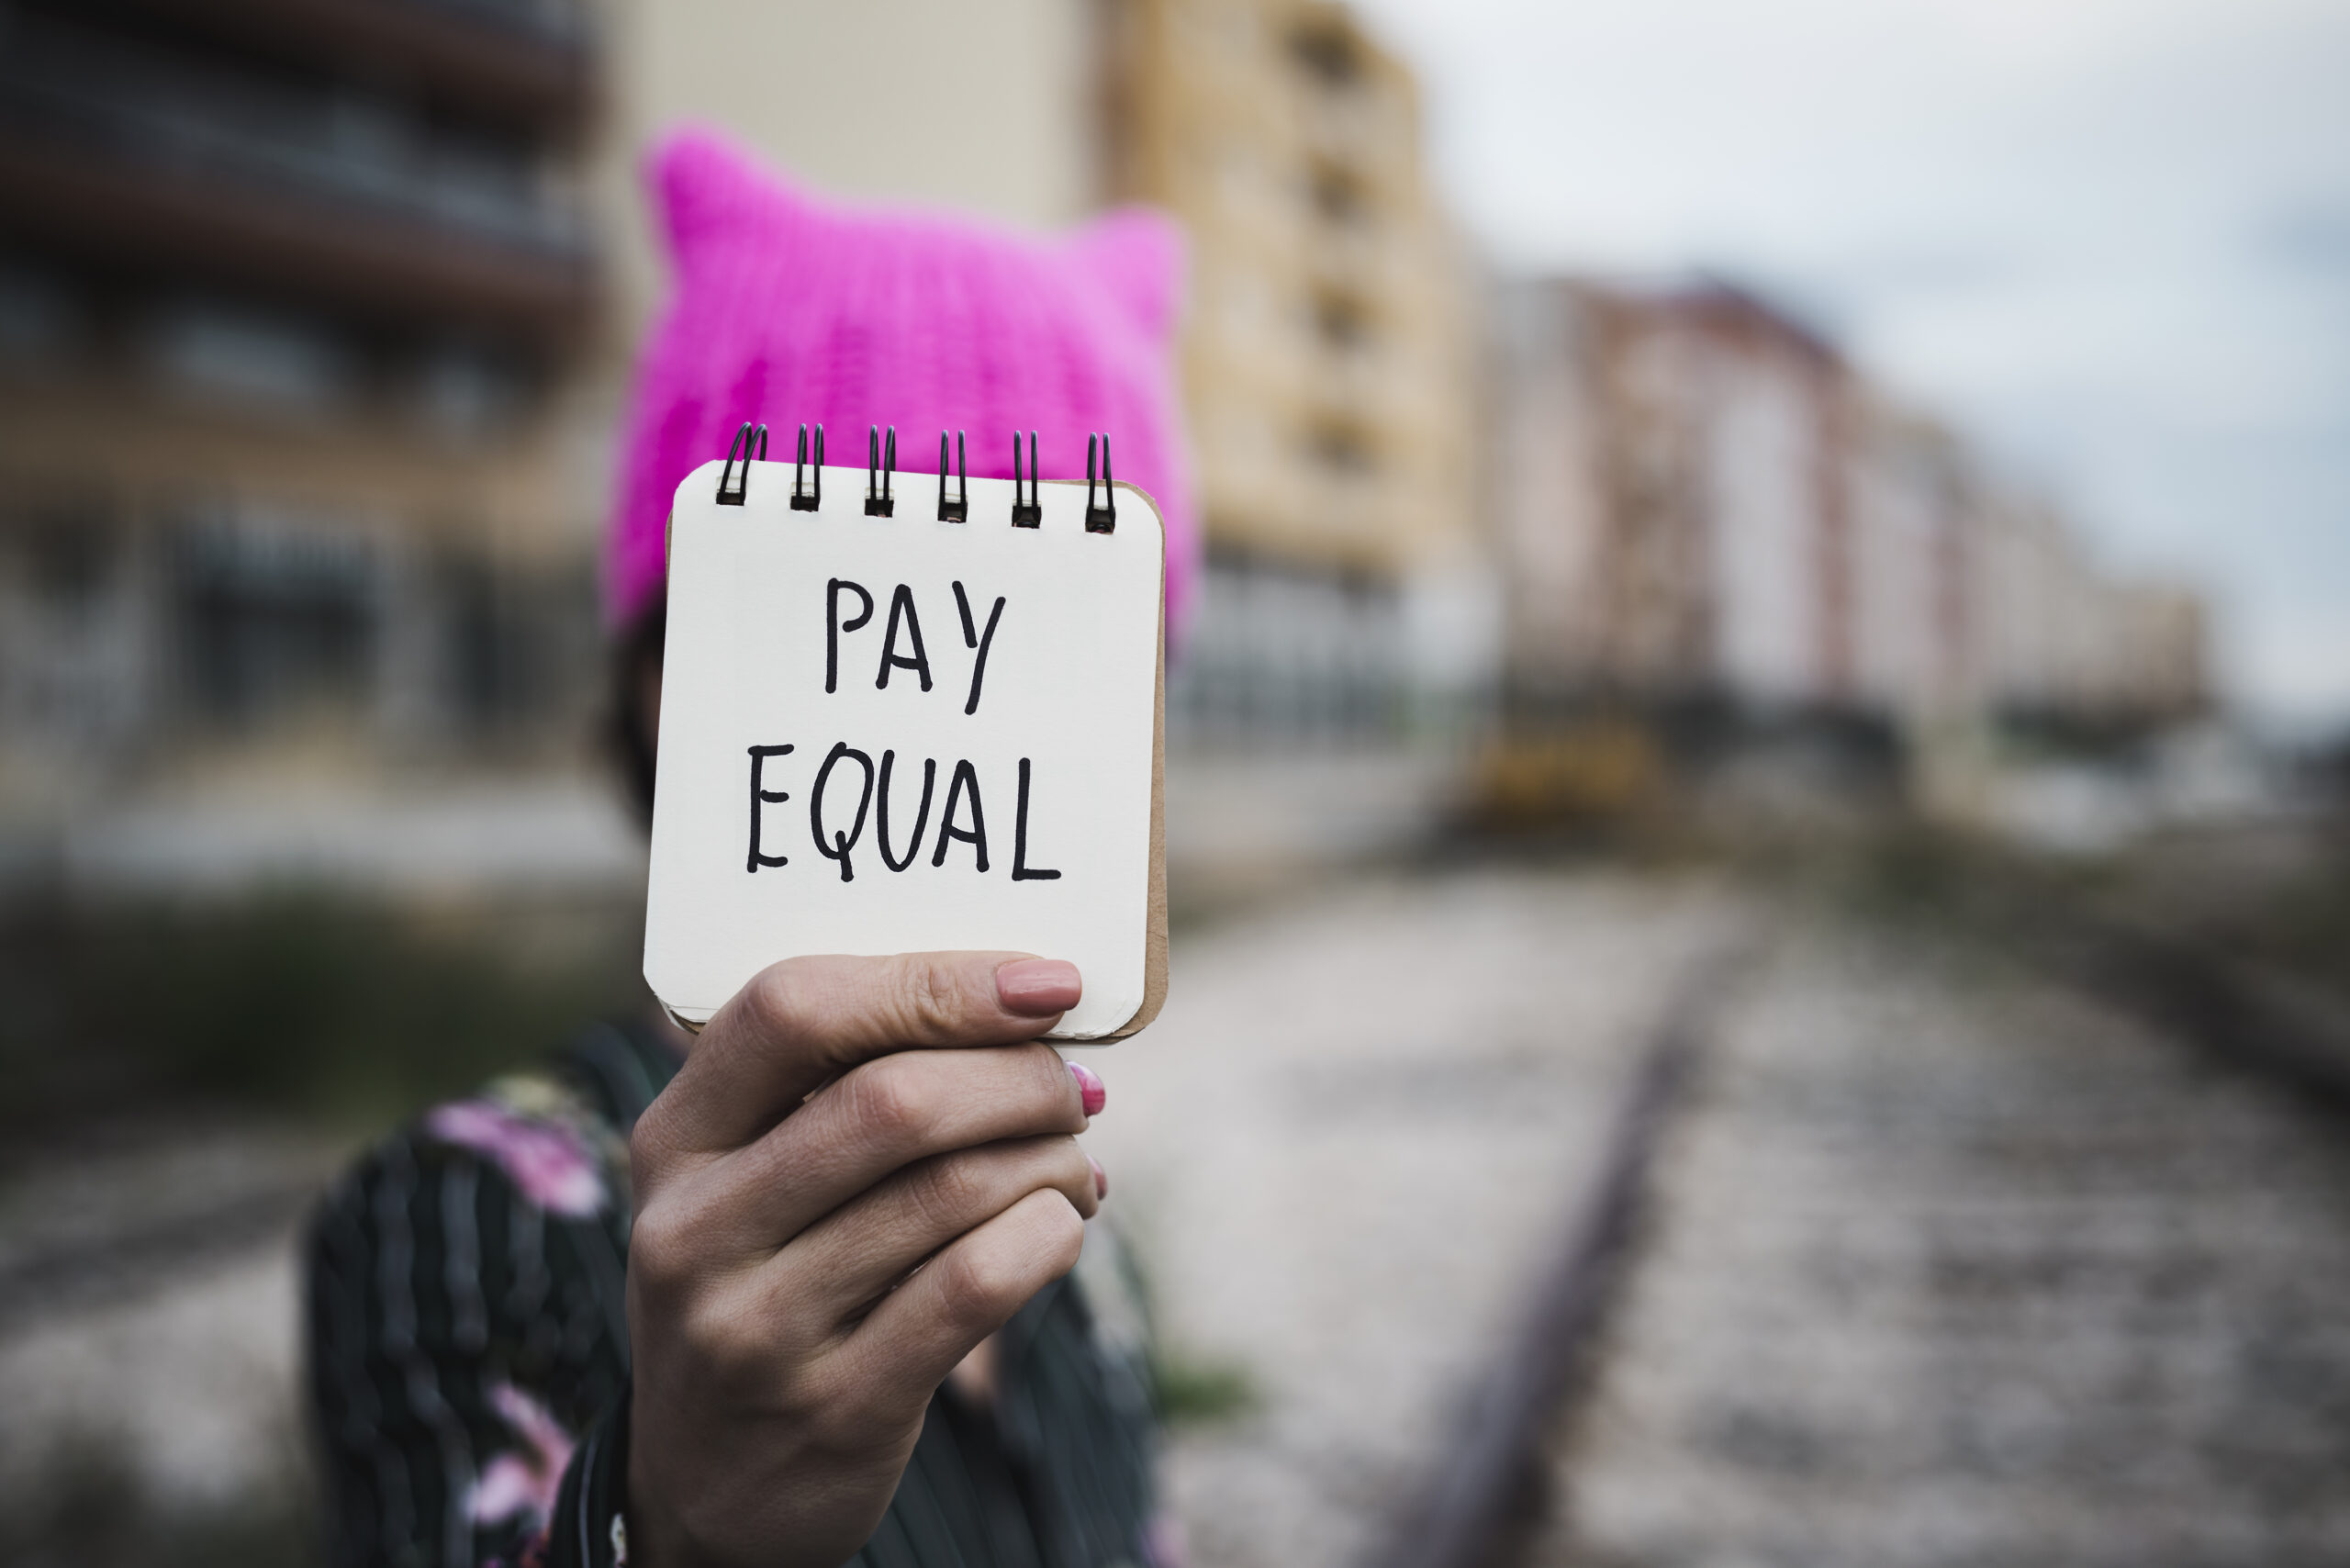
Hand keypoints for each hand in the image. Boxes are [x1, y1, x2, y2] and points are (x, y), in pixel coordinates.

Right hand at [624, 952, 1104, 1567]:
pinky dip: (1049, 1235)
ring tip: (1075, 1162)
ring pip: (953, 1191)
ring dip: (1051, 1158)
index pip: (792, 1008)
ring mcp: (757, 1329)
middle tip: (1074, 1089)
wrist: (704, 1492)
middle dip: (1019, 1078)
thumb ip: (838, 1090)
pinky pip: (977, 1285)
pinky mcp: (836, 1408)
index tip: (1044, 982)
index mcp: (674, 1141)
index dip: (933, 980)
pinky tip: (1061, 1226)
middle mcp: (696, 1229)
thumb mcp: (746, 1185)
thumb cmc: (763, 1286)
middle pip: (894, 1099)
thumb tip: (1027, 998)